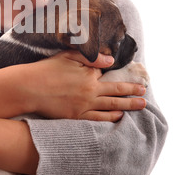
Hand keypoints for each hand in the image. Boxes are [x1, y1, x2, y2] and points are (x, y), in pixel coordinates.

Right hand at [21, 50, 145, 121]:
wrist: (30, 88)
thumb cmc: (47, 70)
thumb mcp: (69, 56)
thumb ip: (91, 58)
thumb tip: (111, 61)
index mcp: (89, 75)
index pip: (106, 74)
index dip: (113, 73)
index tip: (124, 74)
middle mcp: (90, 91)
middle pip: (117, 91)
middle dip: (132, 91)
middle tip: (144, 92)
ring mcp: (84, 106)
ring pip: (112, 106)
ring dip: (128, 105)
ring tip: (140, 105)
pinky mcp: (76, 117)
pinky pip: (98, 118)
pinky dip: (110, 118)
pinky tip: (119, 117)